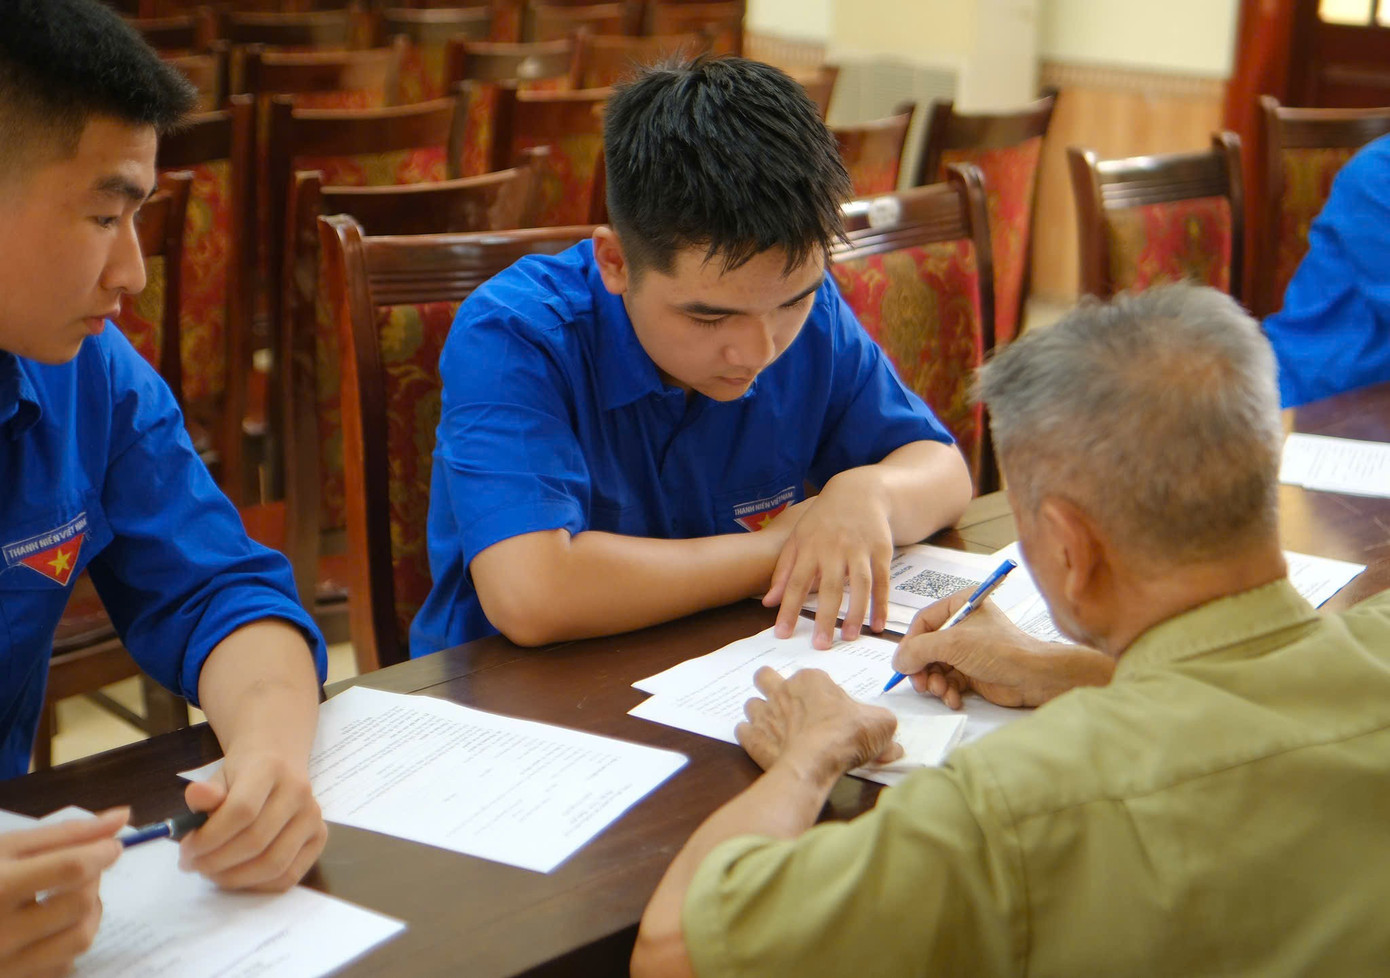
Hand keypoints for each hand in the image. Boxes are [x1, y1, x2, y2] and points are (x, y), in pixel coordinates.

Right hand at [0, 808, 126, 976]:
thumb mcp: (7, 847)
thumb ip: (66, 833)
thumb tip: (122, 817)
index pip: (70, 868)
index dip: (102, 852)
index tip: (111, 845)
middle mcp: (0, 934)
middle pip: (80, 905)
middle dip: (95, 881)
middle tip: (85, 869)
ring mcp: (5, 966)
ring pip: (79, 940)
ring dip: (90, 913)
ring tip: (72, 896)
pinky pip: (62, 967)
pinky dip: (68, 942)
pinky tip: (50, 927)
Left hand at [181, 750, 325, 891]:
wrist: (279, 761)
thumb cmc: (243, 774)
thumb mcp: (219, 776)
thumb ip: (206, 792)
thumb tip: (196, 796)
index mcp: (270, 769)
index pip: (242, 810)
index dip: (210, 837)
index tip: (186, 849)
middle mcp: (299, 792)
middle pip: (256, 841)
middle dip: (216, 862)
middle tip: (193, 865)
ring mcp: (313, 816)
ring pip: (274, 864)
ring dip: (235, 878)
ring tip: (212, 873)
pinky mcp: (319, 837)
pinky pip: (289, 875)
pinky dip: (258, 885)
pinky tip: (237, 877)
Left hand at [737, 667, 901, 785]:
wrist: (816, 761)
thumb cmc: (848, 734)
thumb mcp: (881, 725)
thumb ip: (885, 728)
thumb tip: (893, 747)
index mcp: (812, 679)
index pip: (810, 677)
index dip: (818, 692)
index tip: (829, 710)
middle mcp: (782, 690)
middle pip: (765, 676)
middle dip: (770, 685)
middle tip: (784, 703)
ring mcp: (763, 714)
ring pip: (752, 704)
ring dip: (760, 713)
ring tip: (774, 728)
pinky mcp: (752, 739)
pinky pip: (743, 731)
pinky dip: (749, 736)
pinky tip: (762, 744)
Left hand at [762, 473, 893, 648]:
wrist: (858, 492)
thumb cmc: (822, 521)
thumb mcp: (797, 539)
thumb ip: (783, 571)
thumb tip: (768, 603)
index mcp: (809, 547)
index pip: (795, 582)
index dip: (788, 608)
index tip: (781, 634)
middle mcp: (834, 548)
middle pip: (829, 587)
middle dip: (824, 618)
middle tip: (820, 645)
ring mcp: (860, 549)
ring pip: (859, 584)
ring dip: (855, 613)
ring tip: (848, 638)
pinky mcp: (881, 550)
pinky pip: (882, 581)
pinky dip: (881, 604)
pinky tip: (877, 626)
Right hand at [892, 592, 1111, 708]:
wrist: (1034, 677)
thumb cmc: (998, 650)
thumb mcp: (953, 644)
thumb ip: (918, 650)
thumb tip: (897, 663)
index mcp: (960, 604)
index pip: (922, 622)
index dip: (910, 644)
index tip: (903, 665)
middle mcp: (962, 624)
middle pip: (926, 647)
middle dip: (923, 668)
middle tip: (921, 685)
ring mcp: (967, 649)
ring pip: (935, 667)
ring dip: (934, 682)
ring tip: (941, 691)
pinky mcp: (973, 671)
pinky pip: (948, 680)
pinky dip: (947, 691)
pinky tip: (954, 698)